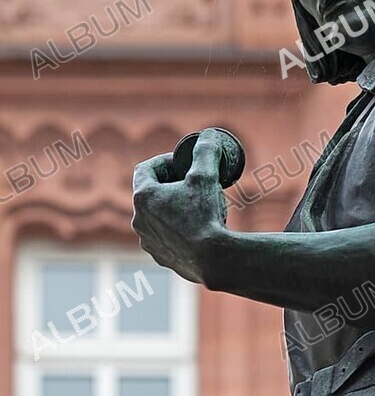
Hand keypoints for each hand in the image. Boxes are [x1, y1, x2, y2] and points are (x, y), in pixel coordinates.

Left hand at [131, 136, 227, 283]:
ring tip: (197, 207)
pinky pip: (166, 238)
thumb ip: (205, 152)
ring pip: (158, 218)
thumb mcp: (206, 176)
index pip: (146, 169)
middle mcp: (139, 220)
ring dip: (173, 208)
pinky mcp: (161, 258)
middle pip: (151, 193)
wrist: (214, 259)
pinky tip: (198, 230)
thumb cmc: (205, 215)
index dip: (164, 161)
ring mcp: (149, 241)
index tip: (183, 163)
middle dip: (170, 185)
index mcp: (143, 197)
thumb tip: (208, 136)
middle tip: (193, 183)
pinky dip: (178, 230)